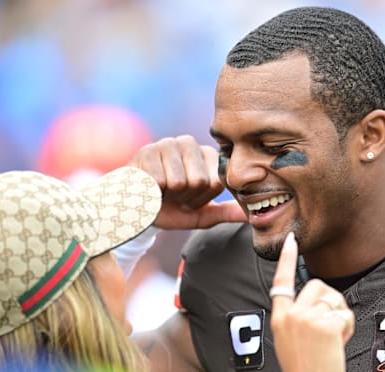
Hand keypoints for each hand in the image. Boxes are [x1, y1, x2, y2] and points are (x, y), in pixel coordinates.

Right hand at [129, 135, 245, 228]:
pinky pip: (160, 181)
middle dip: (186, 196)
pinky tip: (148, 186)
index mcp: (207, 155)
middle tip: (174, 194)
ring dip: (169, 194)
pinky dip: (153, 192)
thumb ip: (226, 212)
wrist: (135, 208)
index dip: (202, 199)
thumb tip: (249, 214)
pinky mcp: (147, 151)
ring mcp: (167, 144)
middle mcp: (189, 144)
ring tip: (162, 190)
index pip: (216, 182)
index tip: (190, 198)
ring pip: (180, 181)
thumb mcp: (200, 214)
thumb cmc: (171, 208)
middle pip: (200, 181)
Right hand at [270, 233, 354, 371]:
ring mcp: (309, 318)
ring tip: (334, 338)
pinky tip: (339, 343)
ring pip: (334, 298)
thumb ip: (296, 318)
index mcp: (279, 318)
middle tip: (331, 326)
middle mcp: (292, 314)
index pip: (281, 281)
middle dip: (330, 301)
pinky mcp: (327, 324)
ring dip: (340, 315)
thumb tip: (316, 303)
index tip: (291, 241)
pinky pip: (345, 314)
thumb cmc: (303, 371)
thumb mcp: (288, 340)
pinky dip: (348, 328)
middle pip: (317, 286)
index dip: (287, 259)